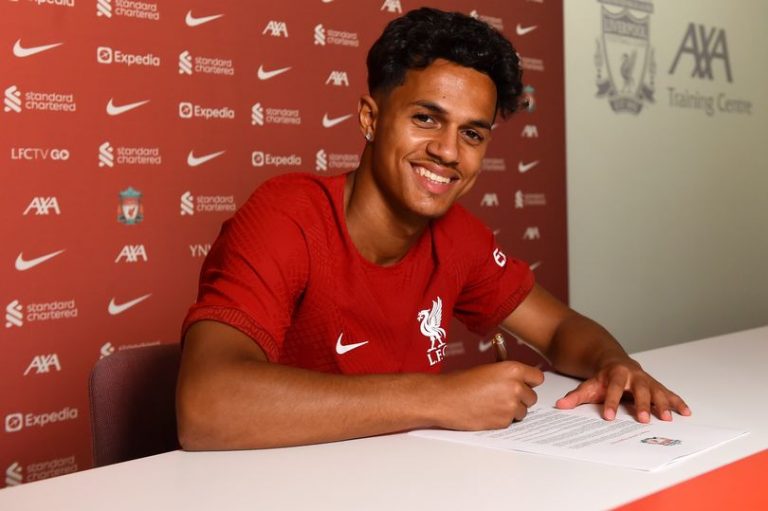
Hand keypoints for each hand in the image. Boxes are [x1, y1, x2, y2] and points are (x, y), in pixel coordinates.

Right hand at [436, 362, 543, 430]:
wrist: (445, 399)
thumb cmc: (459, 382)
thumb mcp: (486, 369)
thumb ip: (506, 374)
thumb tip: (517, 379)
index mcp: (512, 369)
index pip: (537, 378)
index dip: (529, 382)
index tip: (524, 384)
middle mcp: (516, 387)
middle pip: (532, 397)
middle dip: (521, 398)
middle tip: (504, 396)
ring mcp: (511, 406)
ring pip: (522, 411)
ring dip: (512, 410)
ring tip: (493, 405)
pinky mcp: (503, 422)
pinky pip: (511, 422)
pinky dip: (502, 419)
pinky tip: (487, 412)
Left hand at [555, 357, 690, 422]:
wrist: (613, 361)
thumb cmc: (602, 377)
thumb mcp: (588, 385)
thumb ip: (576, 396)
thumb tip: (560, 407)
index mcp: (615, 373)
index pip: (612, 388)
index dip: (610, 402)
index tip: (608, 416)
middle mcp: (633, 375)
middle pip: (638, 389)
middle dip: (641, 404)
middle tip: (642, 419)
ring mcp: (646, 380)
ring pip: (656, 391)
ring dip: (662, 404)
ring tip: (666, 418)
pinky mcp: (656, 385)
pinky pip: (668, 393)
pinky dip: (677, 402)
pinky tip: (685, 412)